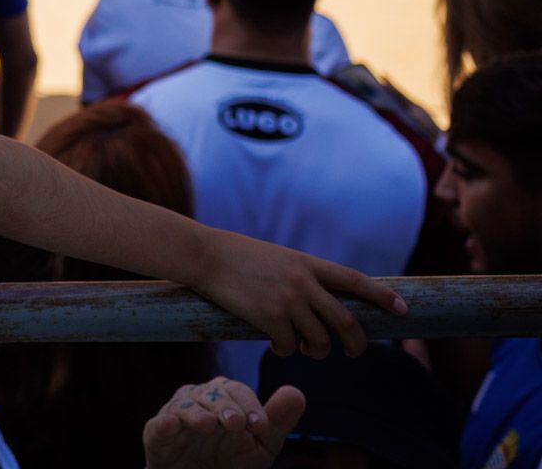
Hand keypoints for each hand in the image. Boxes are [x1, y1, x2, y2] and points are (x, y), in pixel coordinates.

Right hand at [143, 378, 304, 468]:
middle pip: (210, 394)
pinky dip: (163, 424)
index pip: (236, 391)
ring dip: (196, 413)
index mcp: (223, 397)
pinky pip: (157, 426)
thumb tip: (296, 392)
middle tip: (236, 424)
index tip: (260, 425)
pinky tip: (171, 424)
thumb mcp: (260, 445)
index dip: (249, 405)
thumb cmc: (232, 460)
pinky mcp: (156, 436)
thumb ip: (277, 421)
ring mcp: (175, 416)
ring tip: (208, 425)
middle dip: (225, 407)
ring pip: (184, 404)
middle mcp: (197, 399)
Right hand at [196, 230, 405, 358]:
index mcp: (307, 263)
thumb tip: (319, 302)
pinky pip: (290, 346)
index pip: (355, 281)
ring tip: (307, 349)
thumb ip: (301, 276)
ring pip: (320, 339)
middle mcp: (303, 282)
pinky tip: (276, 344)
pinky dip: (287, 350)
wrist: (204, 255)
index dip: (382, 297)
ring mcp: (287, 300)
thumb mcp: (277, 258)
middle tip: (353, 352)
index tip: (402, 310)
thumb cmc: (236, 256)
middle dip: (356, 342)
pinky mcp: (268, 317)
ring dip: (317, 351)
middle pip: (346, 320)